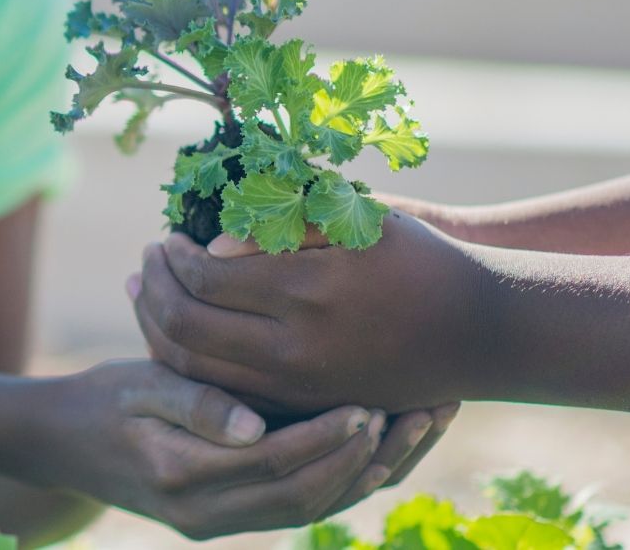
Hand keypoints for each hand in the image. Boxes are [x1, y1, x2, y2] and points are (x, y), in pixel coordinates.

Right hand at [19, 360, 383, 539]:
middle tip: (419, 414)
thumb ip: (195, 401)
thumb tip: (256, 426)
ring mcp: (217, 523)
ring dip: (370, 473)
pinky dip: (345, 479)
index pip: (273, 461)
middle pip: (306, 497)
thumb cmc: (98, 398)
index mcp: (180, 475)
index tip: (372, 401)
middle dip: (368, 458)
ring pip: (311, 509)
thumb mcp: (136, 383)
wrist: (58, 445)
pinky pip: (299, 506)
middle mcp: (203, 514)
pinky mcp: (229, 517)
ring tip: (420, 426)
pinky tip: (382, 444)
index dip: (327, 435)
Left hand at [130, 217, 487, 416]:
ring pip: (198, 370)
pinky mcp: (305, 407)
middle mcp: (298, 346)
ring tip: (150, 293)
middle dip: (156, 291)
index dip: (175, 256)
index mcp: (310, 289)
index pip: (207, 277)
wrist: (481, 332)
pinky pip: (226, 393)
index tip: (168, 237)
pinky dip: (190, 366)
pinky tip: (179, 334)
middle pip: (188, 328)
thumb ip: (286, 226)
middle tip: (149, 261)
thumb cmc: (420, 259)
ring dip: (160, 329)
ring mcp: (300, 386)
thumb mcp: (360, 223)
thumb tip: (211, 249)